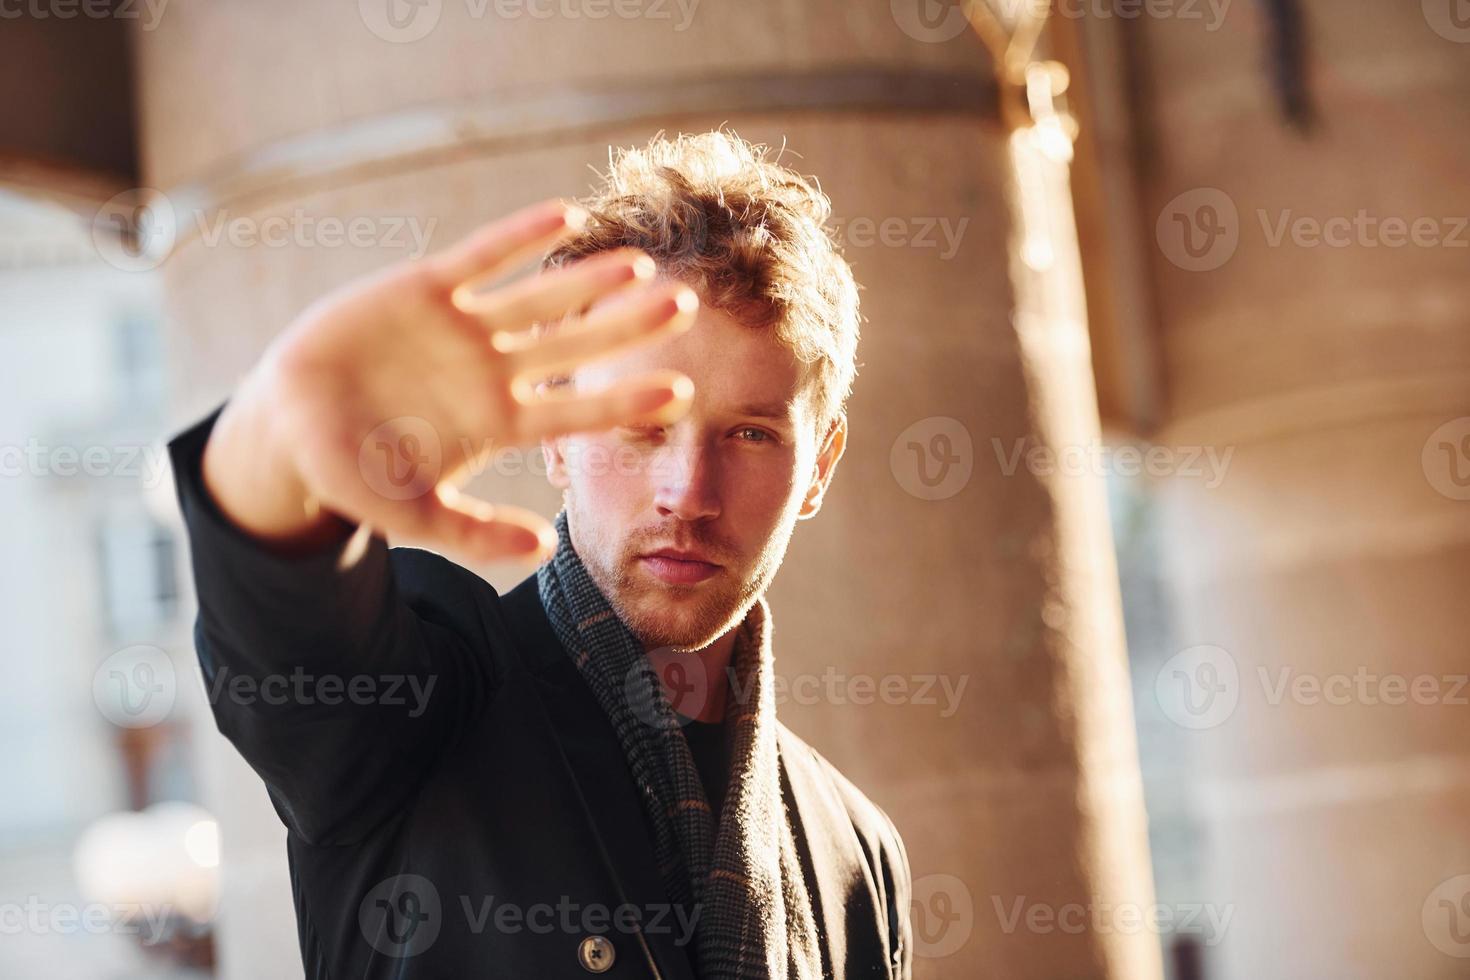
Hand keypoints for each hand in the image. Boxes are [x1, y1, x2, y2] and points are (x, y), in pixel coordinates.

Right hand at [201, 198, 696, 562]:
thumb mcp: (411, 516)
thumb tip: (545, 548)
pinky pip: (481, 258)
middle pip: (574, 345)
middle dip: (627, 327)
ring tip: (638, 263)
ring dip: (586, 279)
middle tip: (685, 306)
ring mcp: (464, 328)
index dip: (625, 399)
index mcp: (499, 423)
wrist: (291, 425)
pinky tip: (564, 215)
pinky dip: (518, 238)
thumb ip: (473, 535)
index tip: (682, 392)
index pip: (576, 411)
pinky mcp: (425, 289)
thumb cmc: (356, 474)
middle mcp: (494, 371)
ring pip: (538, 298)